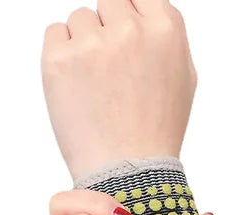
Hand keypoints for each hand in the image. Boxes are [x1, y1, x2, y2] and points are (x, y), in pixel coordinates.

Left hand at [42, 1, 196, 178]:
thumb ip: (166, 35)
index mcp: (166, 30)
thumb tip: (145, 10)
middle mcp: (130, 29)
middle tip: (112, 74)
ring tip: (97, 88)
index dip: (130, 19)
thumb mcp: (184, 78)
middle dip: (108, 31)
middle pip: (108, 3)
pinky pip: (55, 34)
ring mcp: (93, 43)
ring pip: (80, 20)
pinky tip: (78, 88)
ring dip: (85, 46)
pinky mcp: (59, 59)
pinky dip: (62, 56)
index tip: (125, 41)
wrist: (128, 172)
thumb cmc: (157, 130)